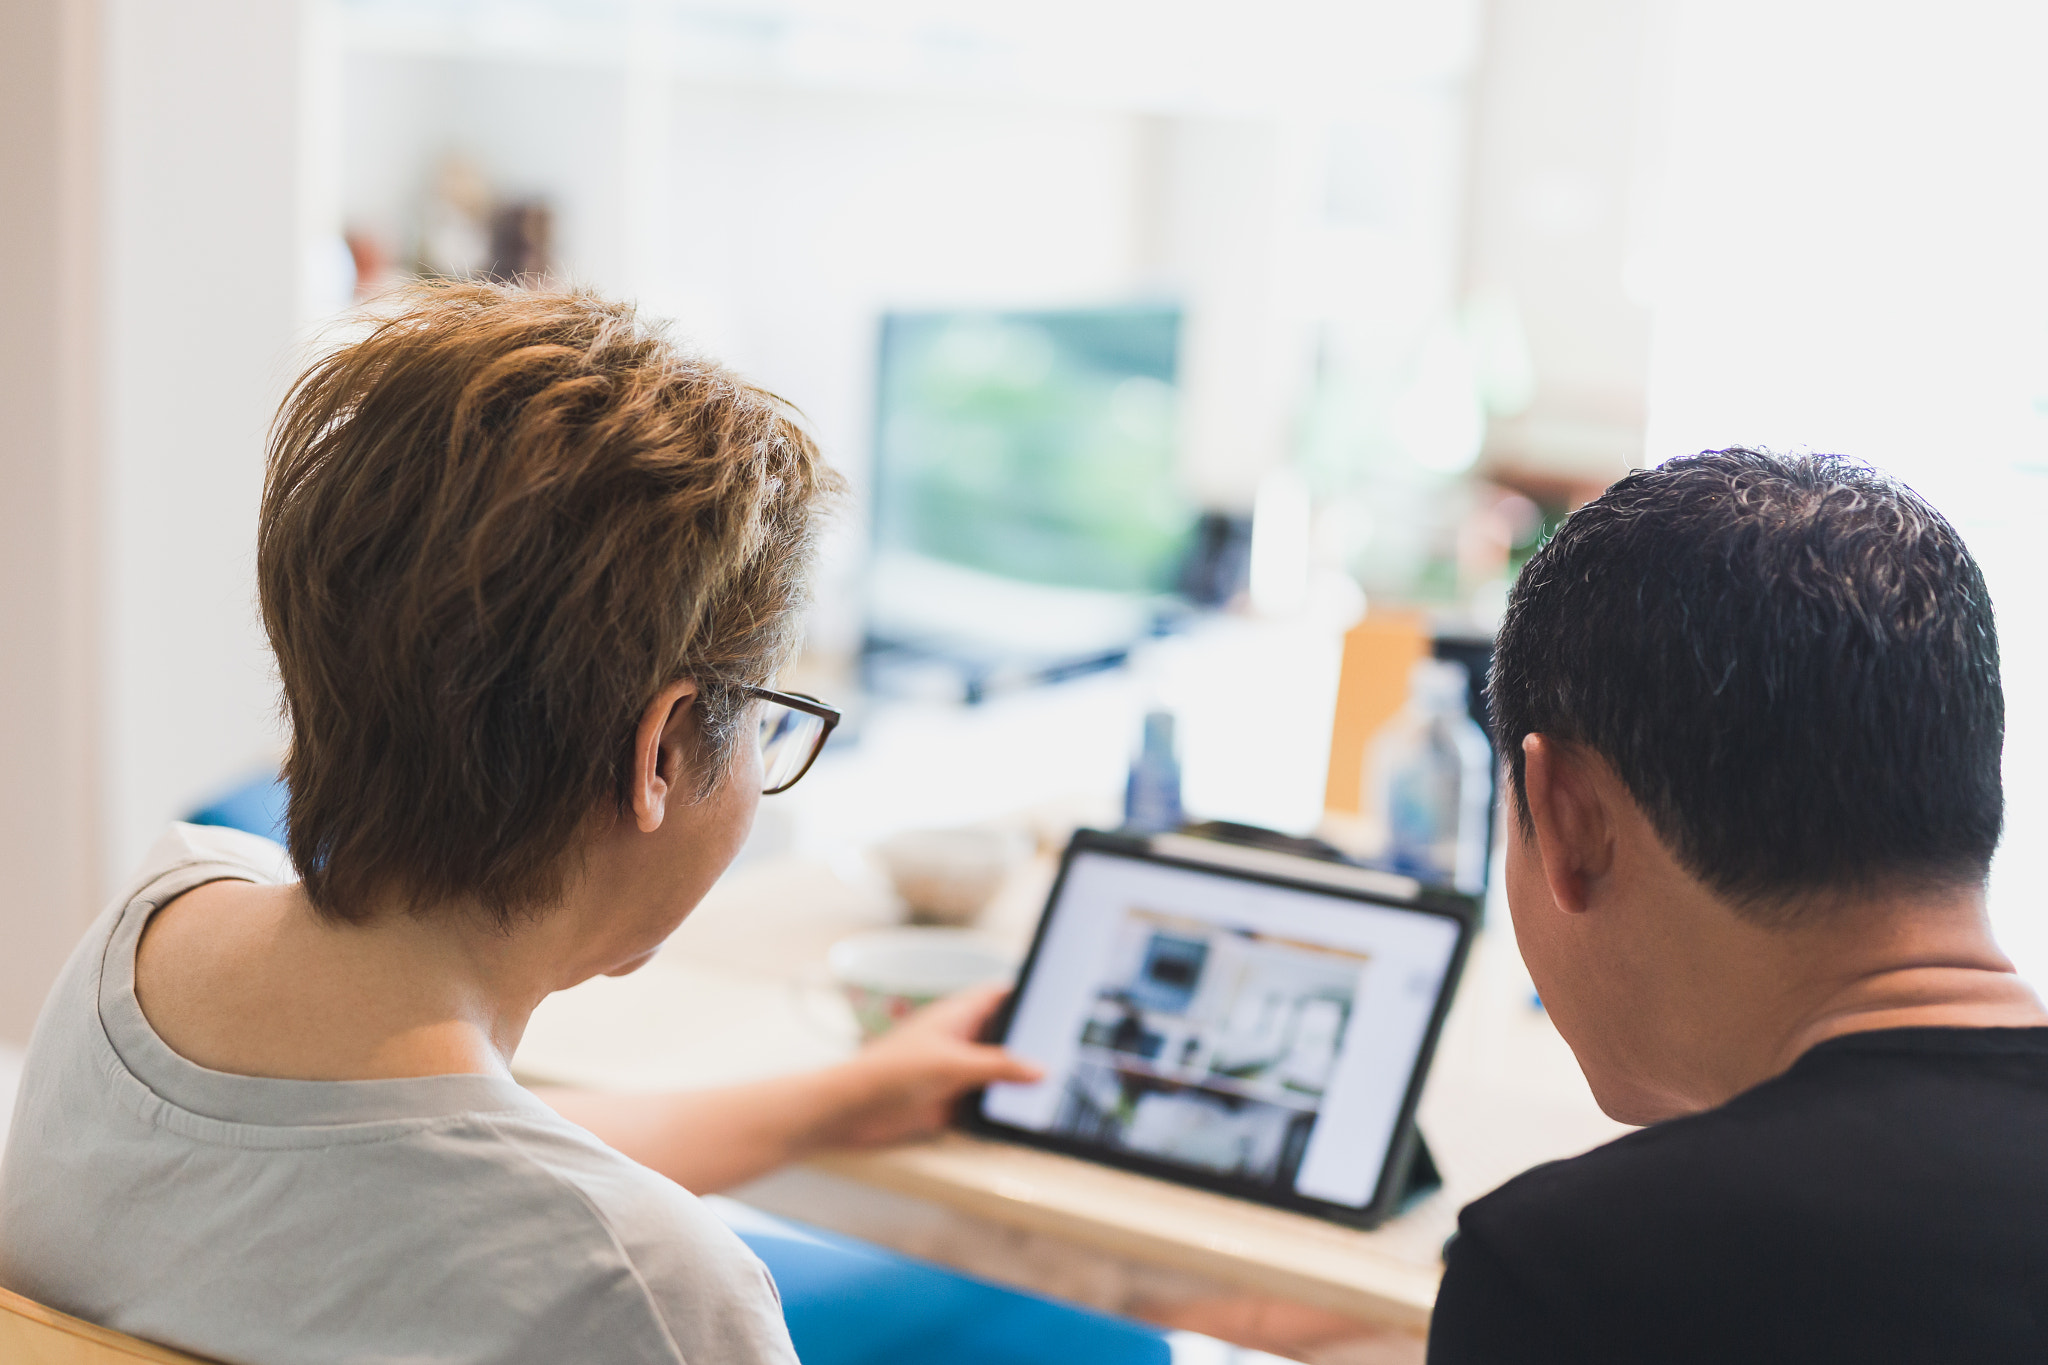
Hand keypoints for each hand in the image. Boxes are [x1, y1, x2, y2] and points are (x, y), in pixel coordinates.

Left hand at [810, 984, 1043, 1150]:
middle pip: (1003, 1037)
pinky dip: (1000, 1110)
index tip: (1055, 998)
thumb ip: (999, 1065)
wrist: (852, 1111)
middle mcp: (958, 1042)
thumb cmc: (890, 1072)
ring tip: (1056, 1086)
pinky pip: (983, 1104)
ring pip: (996, 1073)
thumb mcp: (953, 1064)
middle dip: (1029, 1043)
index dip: (1024, 994)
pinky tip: (1023, 1117)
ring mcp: (954, 1073)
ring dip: (1016, 1081)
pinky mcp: (948, 1103)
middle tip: (1066, 1049)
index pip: (997, 996)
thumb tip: (1040, 1068)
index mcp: (956, 1017)